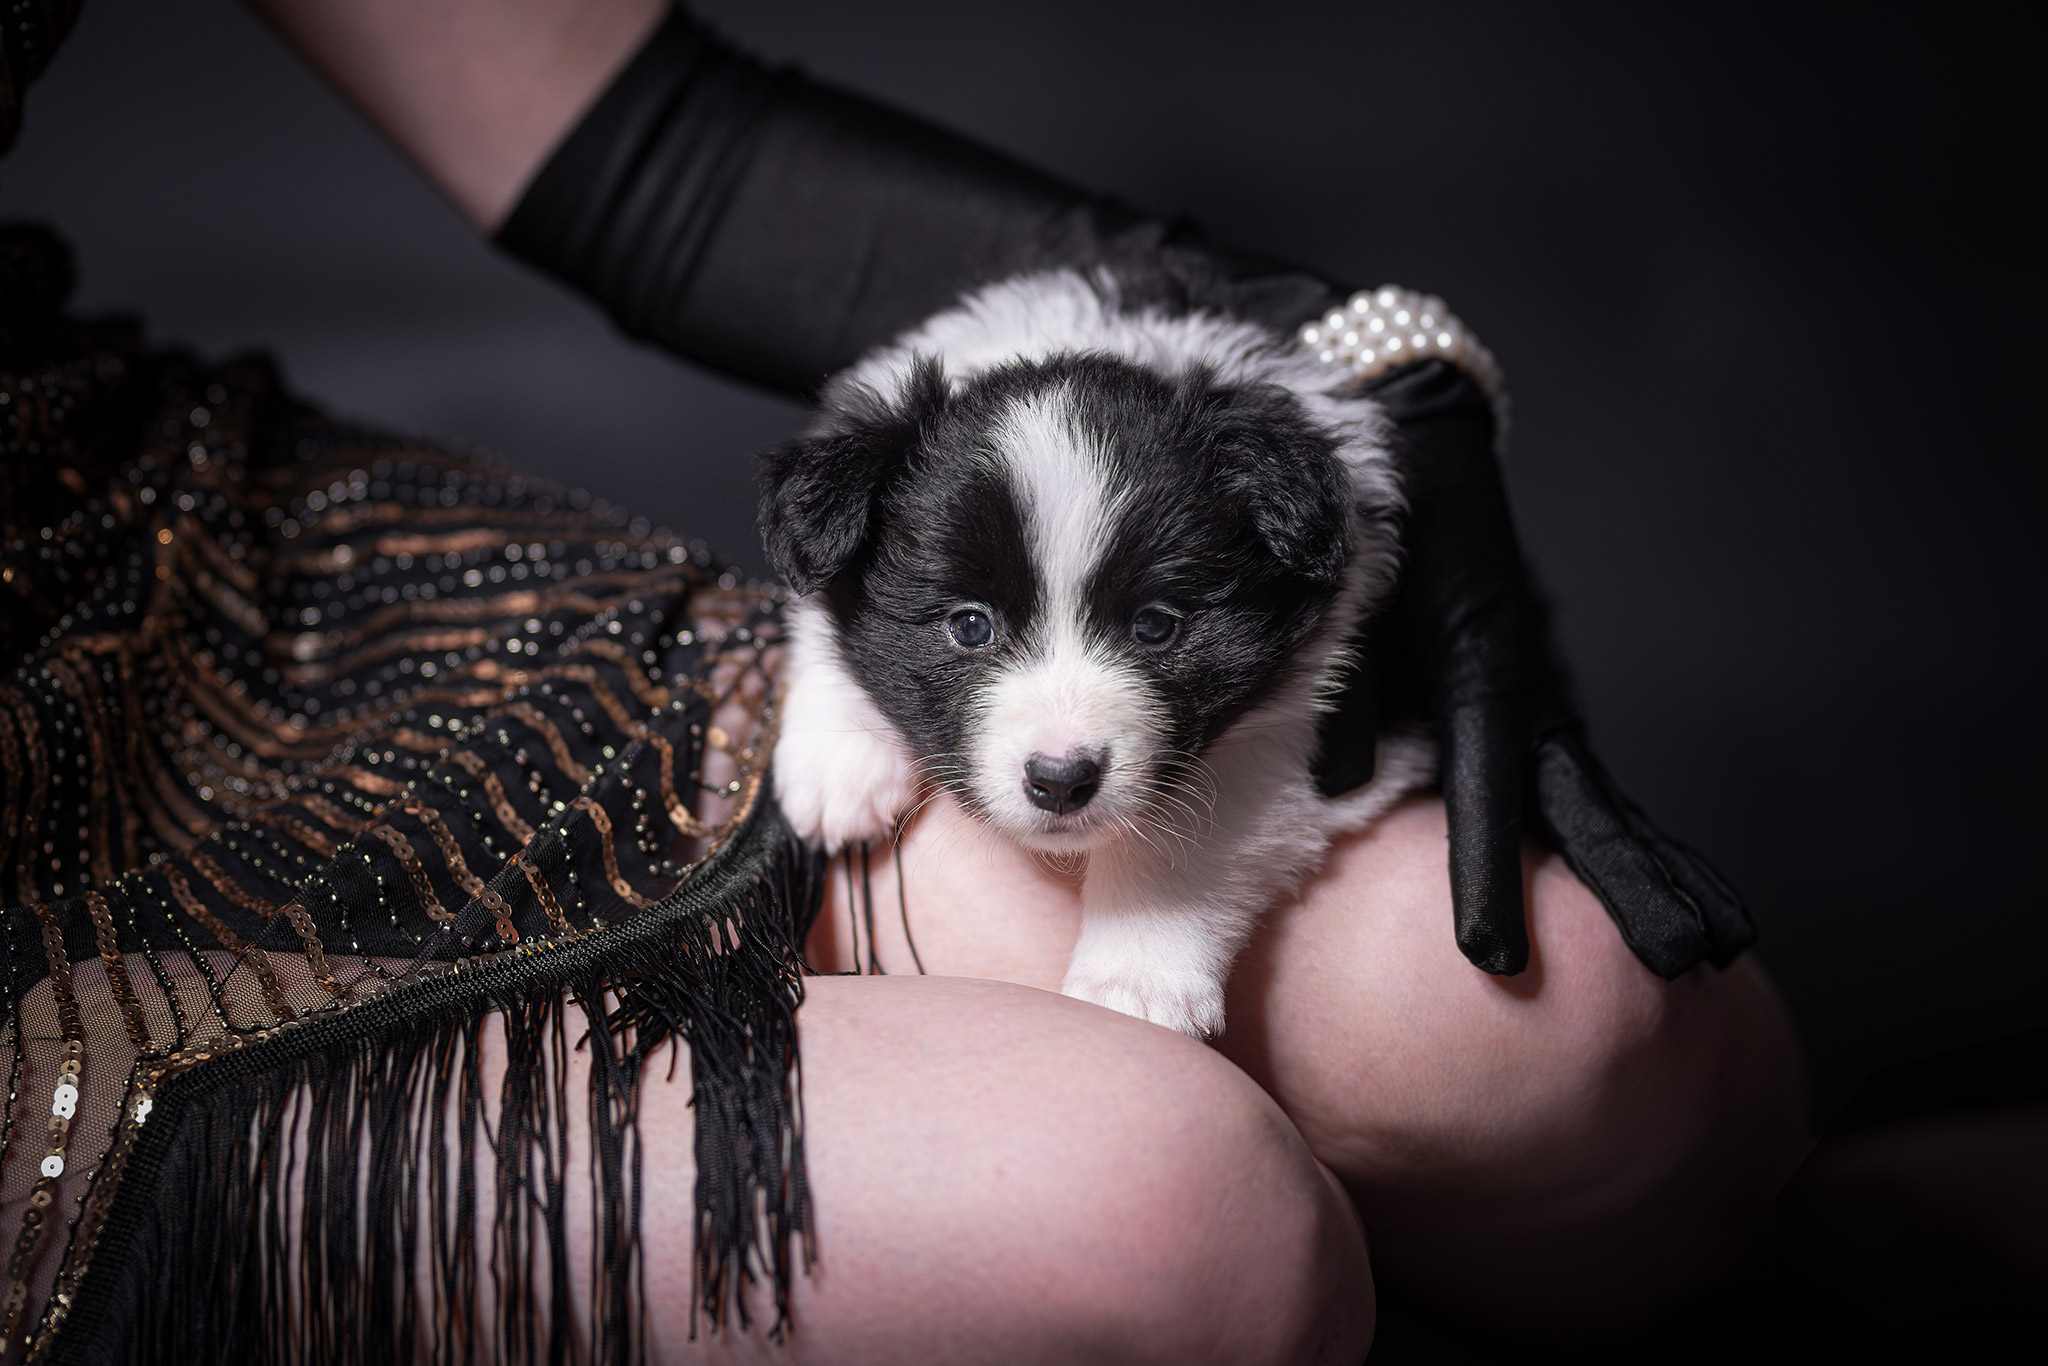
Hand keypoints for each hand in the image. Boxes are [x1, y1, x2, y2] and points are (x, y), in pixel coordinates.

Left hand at [1317, 359, 1754, 977]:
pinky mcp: (1538, 702)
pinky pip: (1589, 786)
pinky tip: (1677, 888)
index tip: (1491, 958)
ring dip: (1659, 872)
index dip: (1488, 876)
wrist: (1418, 451)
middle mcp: (1528, 691)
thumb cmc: (1371, 523)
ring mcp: (1544, 699)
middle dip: (1633, 888)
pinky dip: (1635, 839)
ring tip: (1719, 945)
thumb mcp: (1347, 593)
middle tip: (1685, 962)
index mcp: (1479, 665)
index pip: (1484, 792)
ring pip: (1605, 804)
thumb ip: (1344, 687)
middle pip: (1584, 809)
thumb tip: (1341, 785)